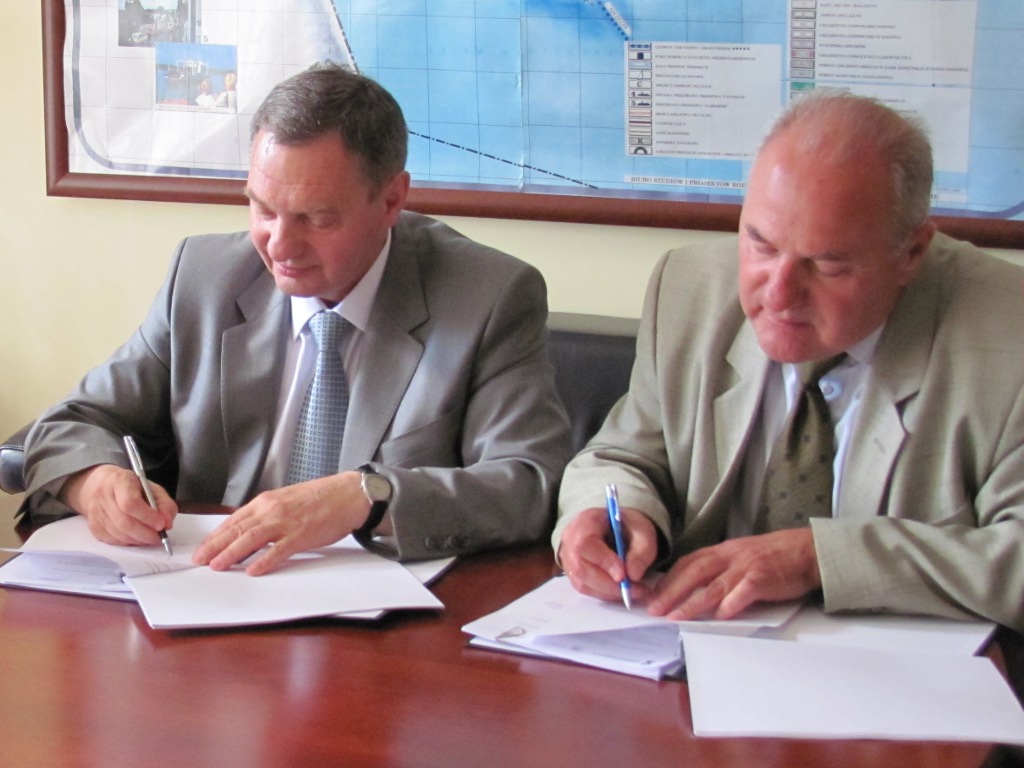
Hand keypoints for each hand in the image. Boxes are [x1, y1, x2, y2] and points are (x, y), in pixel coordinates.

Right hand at [60, 464, 176, 546]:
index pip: (130, 503)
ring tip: (150, 538)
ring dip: (138, 540)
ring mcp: (95, 512)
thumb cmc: (132, 487)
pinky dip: (128, 542)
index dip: (147, 517)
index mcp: (120, 481)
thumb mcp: (153, 489)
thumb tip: (167, 524)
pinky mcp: (93, 526)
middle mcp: (103, 495)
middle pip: (124, 522)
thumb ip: (165, 505)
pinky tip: (136, 537)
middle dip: (145, 534)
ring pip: (118, 533)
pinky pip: (112, 540)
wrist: (103, 485)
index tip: (161, 525)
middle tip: (159, 538)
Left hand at [192, 471, 371, 575]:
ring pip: (251, 539)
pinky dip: (264, 561)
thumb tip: (248, 531)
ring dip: (231, 554)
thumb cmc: (320, 498)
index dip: (215, 536)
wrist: (347, 494)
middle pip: (237, 530)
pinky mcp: (302, 534)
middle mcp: (271, 510)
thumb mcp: (286, 500)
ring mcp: (286, 522)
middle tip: (199, 560)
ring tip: (217, 566)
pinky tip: (253, 570)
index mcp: (266, 502)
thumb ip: (267, 514)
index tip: (202, 548)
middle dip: (215, 546)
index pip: (233, 520)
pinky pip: (279, 550)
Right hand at [558, 506, 658, 604]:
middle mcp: (570, 540)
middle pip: (580, 568)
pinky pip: (585, 589)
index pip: (585, 544)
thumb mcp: (642, 531)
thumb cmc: (627, 527)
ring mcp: (568, 558)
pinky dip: (605, 594)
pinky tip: (621, 590)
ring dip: (609, 592)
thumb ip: (642, 550)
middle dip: (609, 584)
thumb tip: (633, 575)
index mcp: (585, 522)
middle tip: (634, 589)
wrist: (615, 528)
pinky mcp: (573, 574)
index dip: (602, 561)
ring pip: (582, 583)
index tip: (623, 575)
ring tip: (633, 591)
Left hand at [647, 528, 820, 619]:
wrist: (808, 551)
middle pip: (694, 573)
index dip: (669, 578)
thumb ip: (722, 570)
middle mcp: (731, 556)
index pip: (689, 562)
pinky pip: (743, 592)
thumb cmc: (776, 556)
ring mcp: (747, 567)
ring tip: (675, 617)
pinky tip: (719, 617)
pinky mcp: (764, 579)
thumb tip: (697, 591)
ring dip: (692, 603)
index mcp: (724, 551)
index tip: (653, 593)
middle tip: (654, 608)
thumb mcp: (742, 556)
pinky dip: (730, 605)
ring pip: (713, 586)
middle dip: (671, 592)